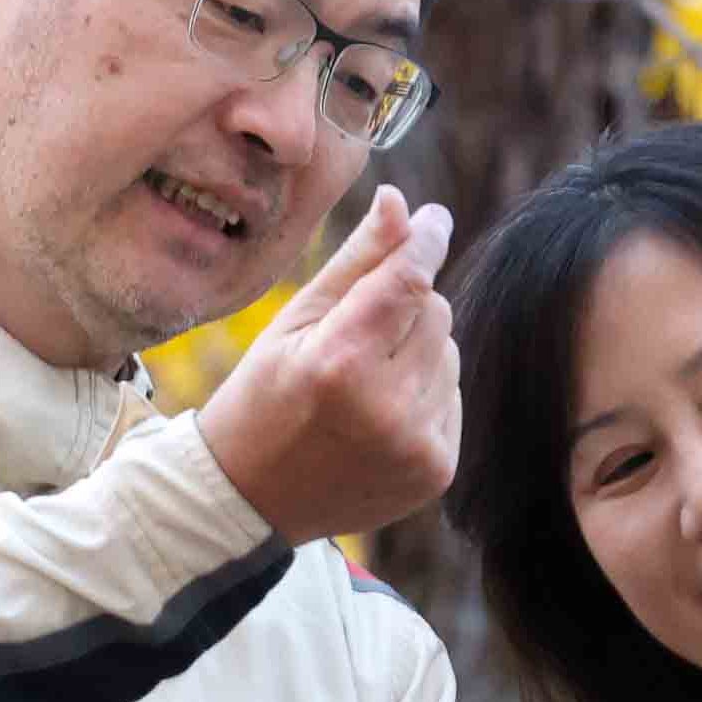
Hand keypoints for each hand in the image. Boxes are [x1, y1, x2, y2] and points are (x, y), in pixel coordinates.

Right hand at [202, 187, 457, 540]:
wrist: (249, 500)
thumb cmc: (263, 395)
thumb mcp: (294, 322)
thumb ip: (355, 261)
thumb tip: (401, 202)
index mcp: (339, 363)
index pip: (409, 280)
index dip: (425, 241)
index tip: (434, 218)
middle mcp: (386, 409)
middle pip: (435, 311)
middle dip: (405, 306)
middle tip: (354, 334)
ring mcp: (416, 446)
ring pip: (449, 352)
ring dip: (416, 352)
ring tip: (360, 383)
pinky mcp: (435, 471)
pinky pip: (452, 397)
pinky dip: (424, 394)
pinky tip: (377, 416)